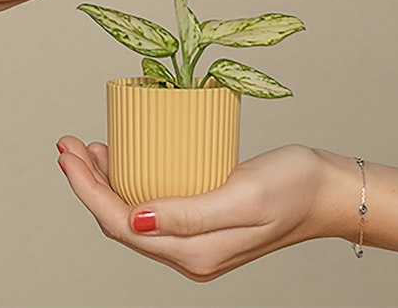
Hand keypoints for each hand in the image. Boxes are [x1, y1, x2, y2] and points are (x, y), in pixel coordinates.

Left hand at [56, 139, 342, 280]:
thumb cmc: (293, 187)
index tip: (68, 153)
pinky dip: (132, 183)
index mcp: (192, 253)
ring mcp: (196, 242)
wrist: (329, 194)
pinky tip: (128, 159)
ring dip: (106, 183)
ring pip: (133, 215)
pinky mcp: (203, 224)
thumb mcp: (242, 195)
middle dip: (88, 183)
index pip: (120, 223)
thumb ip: (188, 213)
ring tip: (89, 148)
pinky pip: (154, 208)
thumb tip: (134, 218)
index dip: (87, 190)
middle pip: (120, 221)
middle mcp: (189, 254)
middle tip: (67, 143)